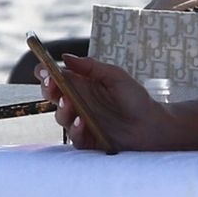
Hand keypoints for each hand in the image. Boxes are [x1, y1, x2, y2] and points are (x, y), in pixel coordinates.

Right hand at [36, 54, 167, 150]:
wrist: (153, 125)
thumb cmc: (135, 99)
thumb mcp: (116, 77)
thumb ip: (92, 66)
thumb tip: (66, 57)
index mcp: (80, 85)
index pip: (54, 77)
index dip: (45, 73)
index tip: (45, 70)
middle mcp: (76, 102)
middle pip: (51, 96)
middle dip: (48, 90)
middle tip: (53, 85)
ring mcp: (80, 121)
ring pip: (60, 116)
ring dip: (62, 109)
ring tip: (70, 103)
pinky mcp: (87, 139)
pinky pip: (74, 137)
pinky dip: (76, 129)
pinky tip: (82, 122)